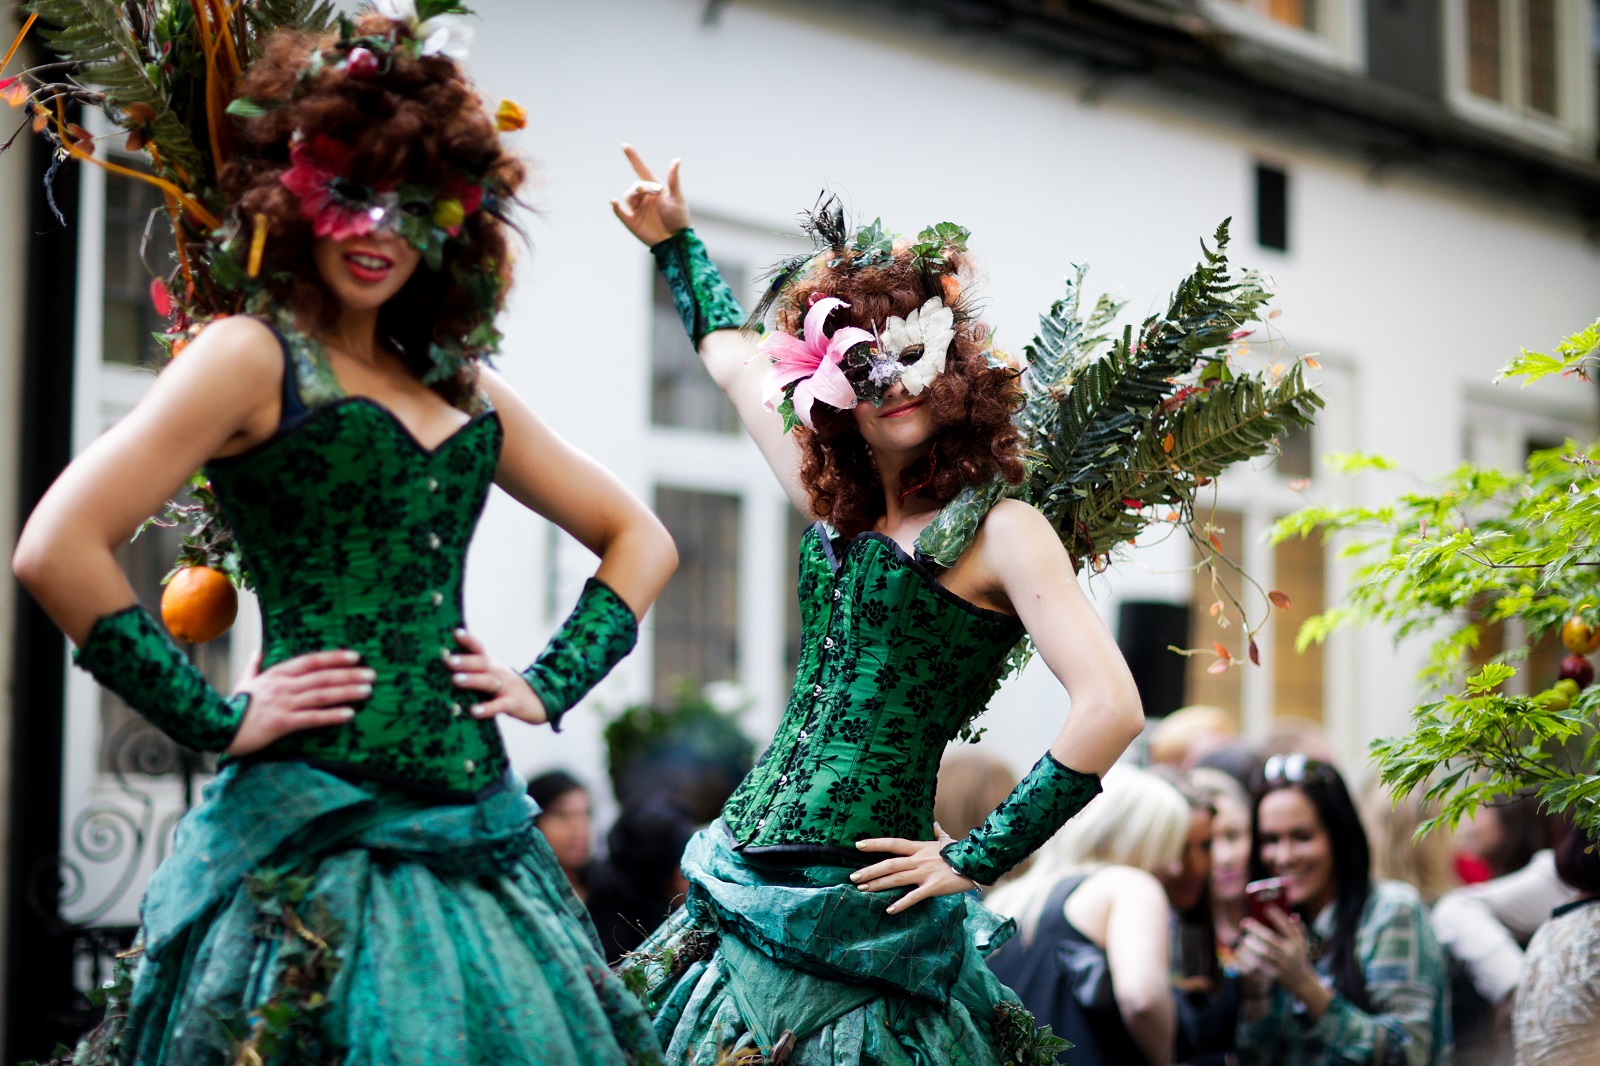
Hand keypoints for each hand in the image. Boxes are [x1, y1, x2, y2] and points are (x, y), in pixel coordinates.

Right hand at [226, 649, 369, 755]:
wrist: (217, 727)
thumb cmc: (235, 705)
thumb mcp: (245, 682)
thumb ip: (255, 667)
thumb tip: (257, 652)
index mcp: (277, 674)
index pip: (312, 661)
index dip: (334, 657)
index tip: (356, 656)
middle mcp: (284, 685)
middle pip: (323, 677)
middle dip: (350, 675)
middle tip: (373, 674)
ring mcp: (284, 703)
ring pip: (321, 695)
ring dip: (347, 692)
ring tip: (368, 691)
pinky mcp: (282, 723)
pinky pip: (312, 718)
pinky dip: (332, 716)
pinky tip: (350, 715)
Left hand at [448, 629, 547, 724]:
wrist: (539, 701)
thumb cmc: (505, 690)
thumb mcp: (492, 677)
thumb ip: (472, 675)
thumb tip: (442, 672)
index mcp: (491, 666)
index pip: (479, 649)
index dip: (468, 640)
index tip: (455, 632)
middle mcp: (499, 673)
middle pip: (482, 663)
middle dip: (465, 661)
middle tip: (447, 660)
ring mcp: (507, 687)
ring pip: (489, 681)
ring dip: (472, 680)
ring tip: (455, 680)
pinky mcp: (513, 703)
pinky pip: (500, 705)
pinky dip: (487, 708)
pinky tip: (474, 711)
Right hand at [611, 144, 689, 245]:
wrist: (676, 240)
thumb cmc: (679, 218)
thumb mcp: (677, 197)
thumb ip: (673, 179)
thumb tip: (676, 160)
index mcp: (655, 188)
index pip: (640, 169)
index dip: (633, 157)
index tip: (624, 145)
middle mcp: (644, 197)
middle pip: (636, 185)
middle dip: (643, 186)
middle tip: (656, 191)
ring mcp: (637, 209)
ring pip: (628, 196)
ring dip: (635, 195)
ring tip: (645, 202)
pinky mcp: (632, 222)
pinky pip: (620, 212)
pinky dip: (616, 207)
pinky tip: (614, 201)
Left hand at [851, 822, 976, 913]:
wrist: (976, 862)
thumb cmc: (960, 851)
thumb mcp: (946, 840)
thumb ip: (938, 833)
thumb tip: (935, 824)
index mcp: (919, 847)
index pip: (893, 843)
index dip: (875, 844)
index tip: (858, 845)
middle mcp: (918, 859)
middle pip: (889, 864)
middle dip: (870, 870)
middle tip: (853, 877)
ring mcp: (925, 873)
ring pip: (897, 879)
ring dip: (878, 884)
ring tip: (862, 890)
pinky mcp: (933, 887)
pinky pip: (914, 896)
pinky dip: (902, 903)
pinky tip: (890, 910)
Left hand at [1237, 911, 1322, 1005]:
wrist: (1302, 981)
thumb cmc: (1298, 956)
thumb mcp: (1302, 942)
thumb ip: (1297, 928)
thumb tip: (1292, 914)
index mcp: (1297, 942)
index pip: (1287, 927)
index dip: (1277, 916)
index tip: (1266, 908)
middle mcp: (1290, 952)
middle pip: (1272, 939)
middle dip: (1257, 930)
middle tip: (1244, 923)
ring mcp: (1283, 963)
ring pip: (1266, 952)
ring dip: (1253, 945)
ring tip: (1244, 939)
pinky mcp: (1276, 973)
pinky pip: (1262, 965)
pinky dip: (1253, 958)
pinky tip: (1244, 952)